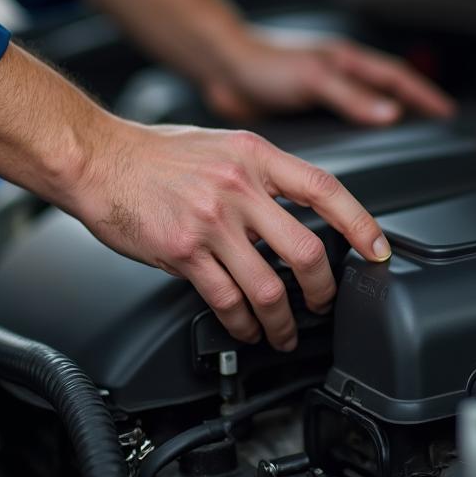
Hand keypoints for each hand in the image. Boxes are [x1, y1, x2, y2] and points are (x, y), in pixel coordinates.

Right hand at [75, 121, 391, 350]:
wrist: (98, 158)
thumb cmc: (157, 152)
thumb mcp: (225, 144)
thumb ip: (263, 172)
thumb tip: (299, 206)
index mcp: (255, 155)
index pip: (324, 189)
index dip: (359, 222)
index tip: (377, 249)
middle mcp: (238, 187)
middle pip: (304, 250)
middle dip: (323, 289)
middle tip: (323, 303)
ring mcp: (211, 221)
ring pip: (267, 286)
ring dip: (283, 321)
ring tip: (284, 332)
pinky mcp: (183, 251)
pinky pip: (226, 300)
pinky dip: (243, 324)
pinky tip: (247, 329)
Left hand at [202, 28, 454, 125]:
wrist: (222, 69)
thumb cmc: (264, 63)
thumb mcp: (315, 79)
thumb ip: (352, 98)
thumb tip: (392, 115)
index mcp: (347, 62)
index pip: (399, 79)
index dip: (425, 95)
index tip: (447, 112)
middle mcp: (339, 76)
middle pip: (387, 94)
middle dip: (413, 109)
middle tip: (435, 128)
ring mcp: (323, 94)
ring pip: (364, 112)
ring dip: (383, 126)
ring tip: (403, 143)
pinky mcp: (304, 112)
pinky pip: (339, 126)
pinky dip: (353, 139)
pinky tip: (353, 154)